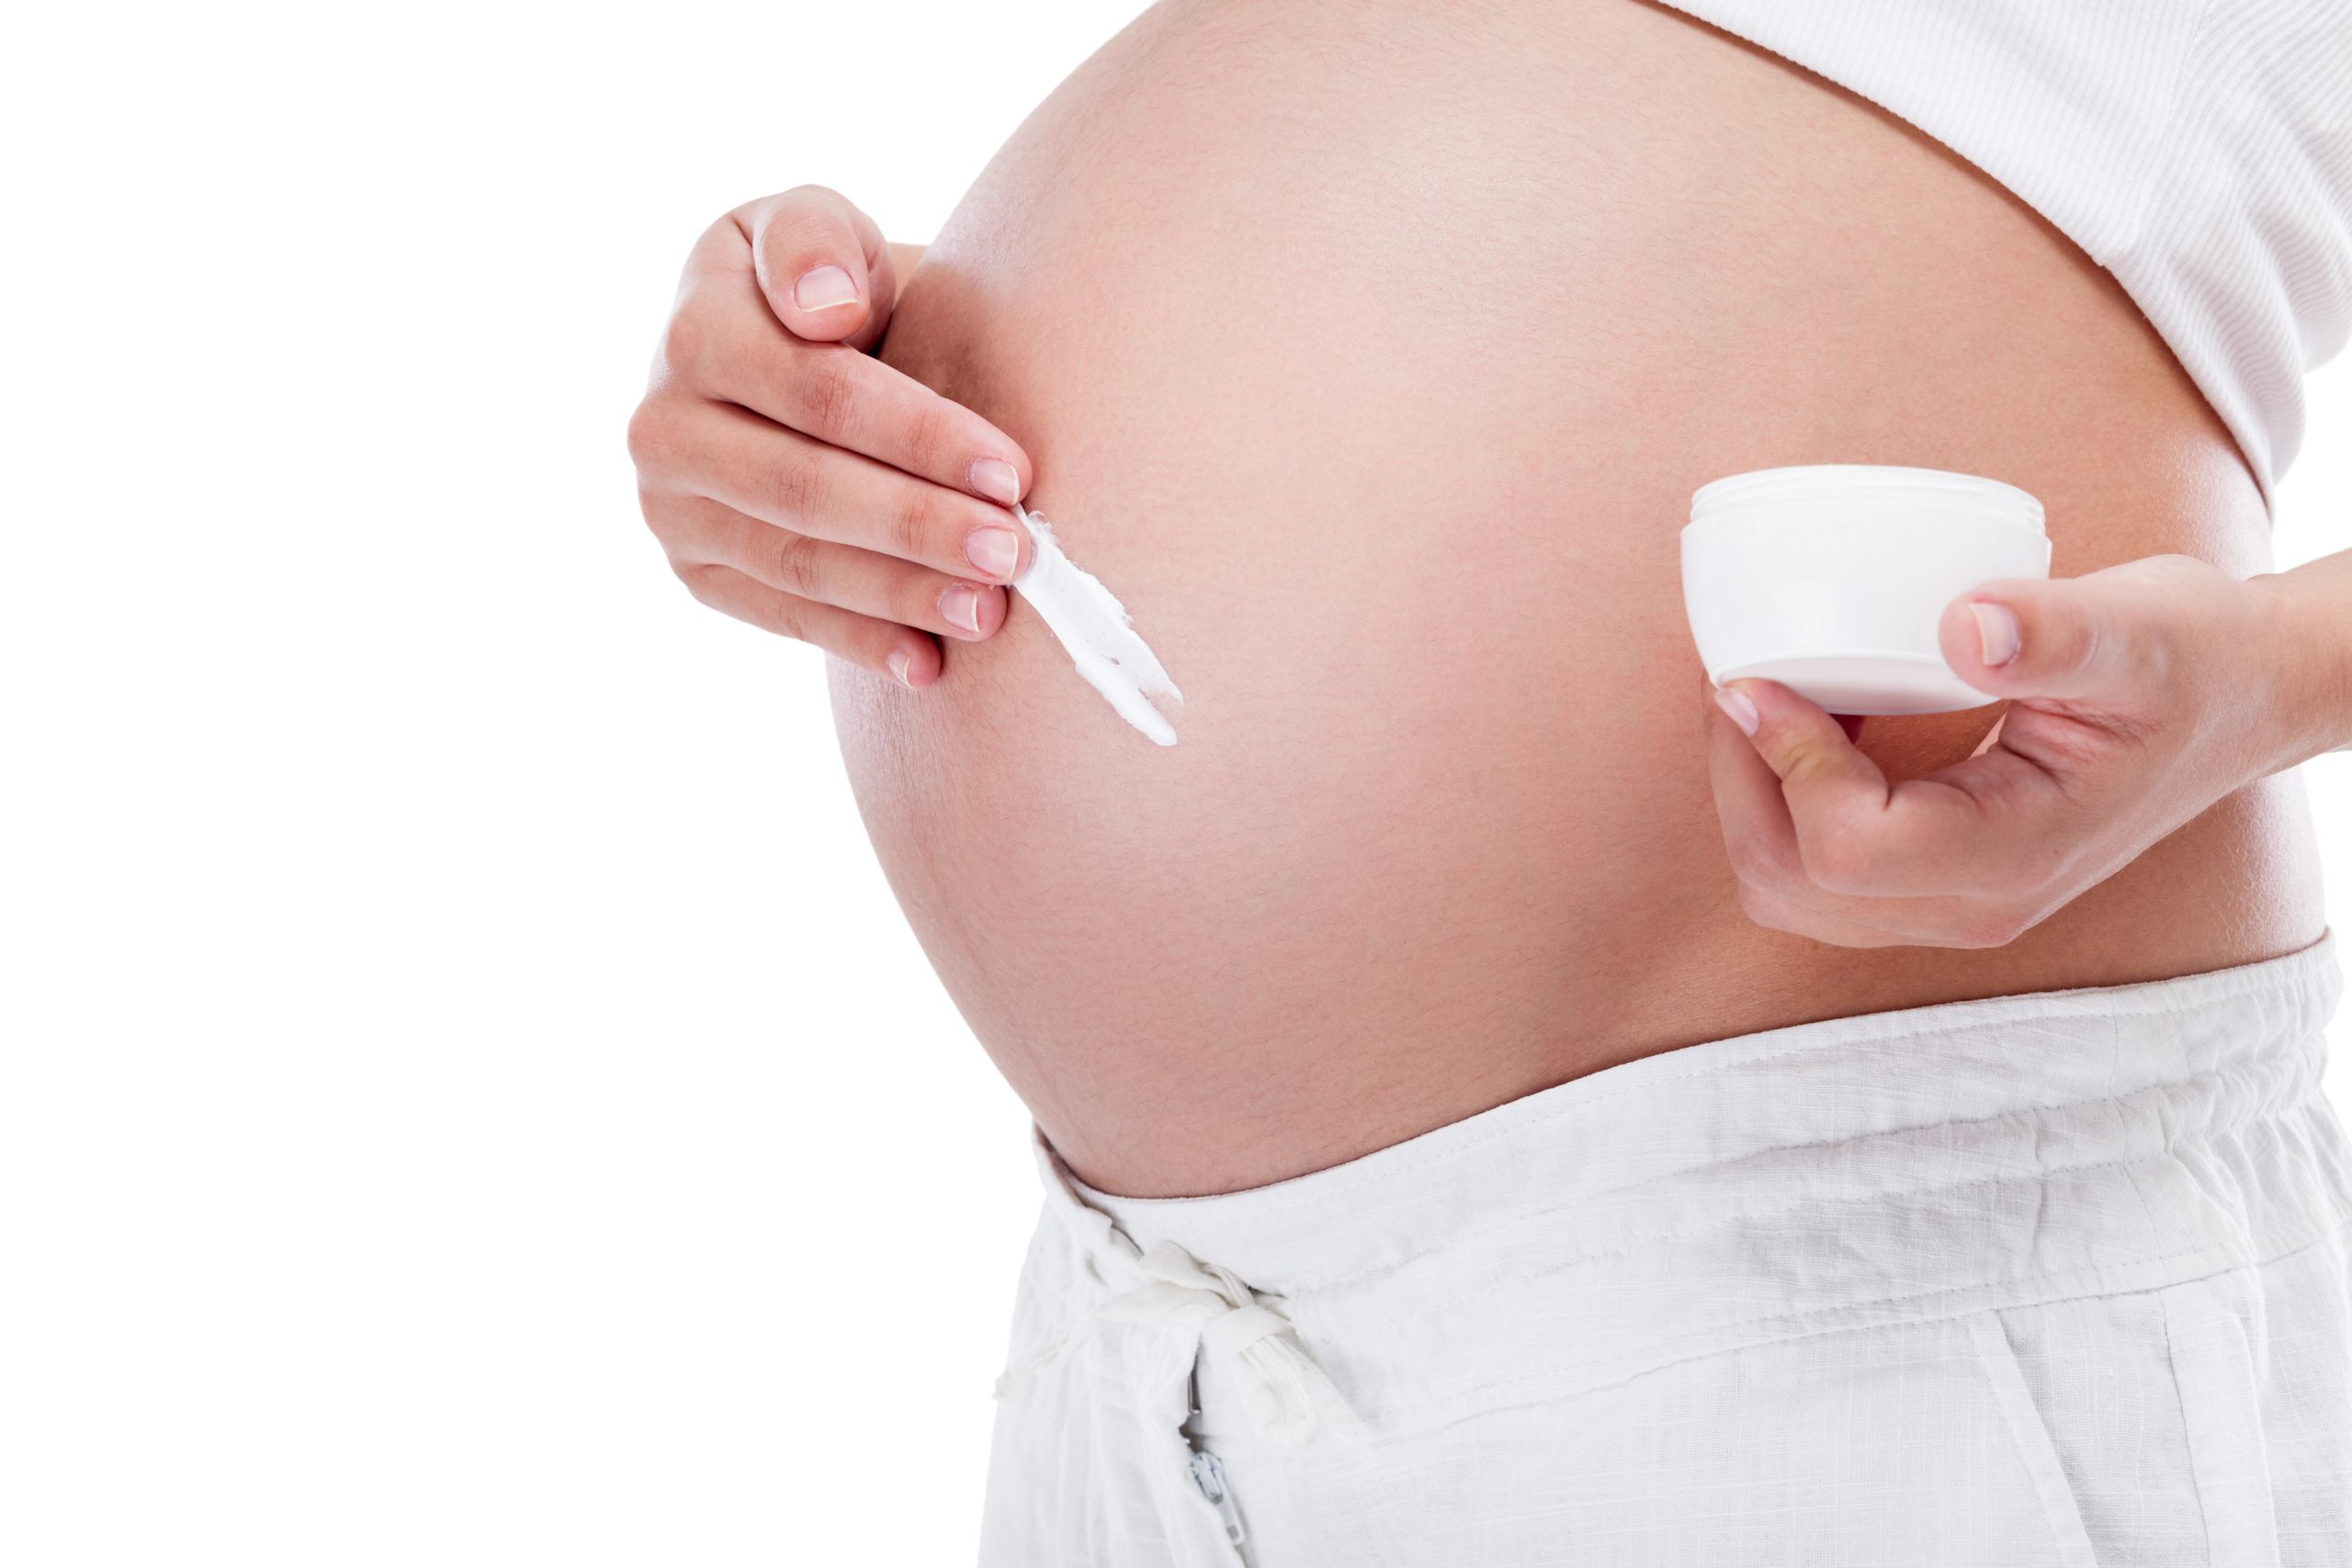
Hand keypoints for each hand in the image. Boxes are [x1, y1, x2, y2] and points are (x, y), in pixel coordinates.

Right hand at [627, 186, 1034, 687]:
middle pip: (804, 487)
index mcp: (696, 326)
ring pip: (795, 562)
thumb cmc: (830, 287)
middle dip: (916, 525)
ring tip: (989, 612)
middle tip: (1013, 553)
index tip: (1011, 470)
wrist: (786, 352)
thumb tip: (824, 309)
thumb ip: (816, 242)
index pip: (817, 392)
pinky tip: (928, 664)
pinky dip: (859, 643)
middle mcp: (663, 424)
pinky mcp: (696, 570)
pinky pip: (781, 615)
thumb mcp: (821, 229)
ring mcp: (672, 507)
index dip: (918, 435)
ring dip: (898, 593)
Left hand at [1704, 553, 2328, 948]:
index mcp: (2016, 854)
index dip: (1784, 763)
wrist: (2240, 697)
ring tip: (1764, 695)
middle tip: (1736, 675)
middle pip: (1791, 885)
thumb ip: (2056, 630)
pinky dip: (1784, 802)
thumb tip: (1965, 628)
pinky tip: (1807, 719)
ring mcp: (1951, 905)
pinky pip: (1818, 870)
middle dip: (1739, 781)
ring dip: (1752, 796)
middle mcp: (1974, 904)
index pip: (1847, 850)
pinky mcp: (1934, 883)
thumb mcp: (2143, 627)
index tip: (1759, 675)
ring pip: (1790, 891)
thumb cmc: (2197, 659)